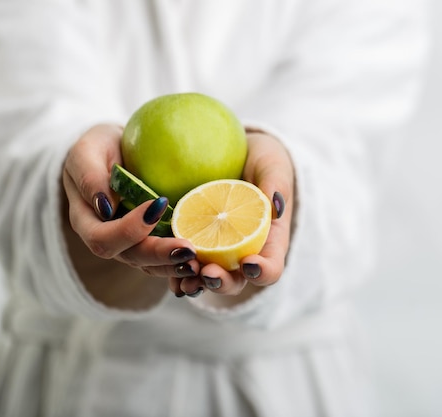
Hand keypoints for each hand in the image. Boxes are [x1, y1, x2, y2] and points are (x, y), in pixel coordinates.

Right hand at [61, 124, 200, 306]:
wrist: (116, 151)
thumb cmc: (99, 147)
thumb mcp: (87, 151)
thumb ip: (89, 176)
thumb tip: (105, 207)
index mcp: (87, 221)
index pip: (103, 238)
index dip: (129, 229)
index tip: (158, 204)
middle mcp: (109, 239)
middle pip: (132, 257)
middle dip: (161, 255)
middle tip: (189, 248)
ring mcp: (131, 244)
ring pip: (151, 265)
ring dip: (175, 265)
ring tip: (200, 260)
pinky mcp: (152, 240)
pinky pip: (166, 258)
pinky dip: (183, 259)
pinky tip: (205, 257)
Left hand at [170, 130, 294, 298]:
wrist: (238, 155)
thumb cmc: (263, 162)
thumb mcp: (272, 167)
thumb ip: (275, 184)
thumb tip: (275, 206)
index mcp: (268, 242)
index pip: (271, 268)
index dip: (262, 272)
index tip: (248, 262)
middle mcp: (243, 252)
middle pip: (237, 281)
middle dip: (222, 283)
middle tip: (208, 273)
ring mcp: (218, 250)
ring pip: (209, 278)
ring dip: (197, 283)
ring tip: (184, 280)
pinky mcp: (196, 241)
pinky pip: (186, 265)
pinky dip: (176, 272)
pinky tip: (166, 271)